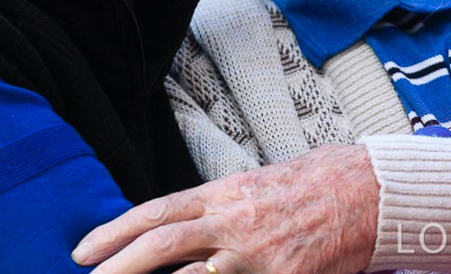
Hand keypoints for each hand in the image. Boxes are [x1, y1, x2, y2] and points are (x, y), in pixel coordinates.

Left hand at [72, 144, 378, 273]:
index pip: (157, 211)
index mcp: (225, 193)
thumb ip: (214, 208)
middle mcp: (234, 221)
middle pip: (163, 243)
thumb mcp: (254, 186)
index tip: (83, 250)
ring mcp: (258, 255)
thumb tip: (171, 229)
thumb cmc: (310, 186)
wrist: (367, 191)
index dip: (116, 231)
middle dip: (118, 266)